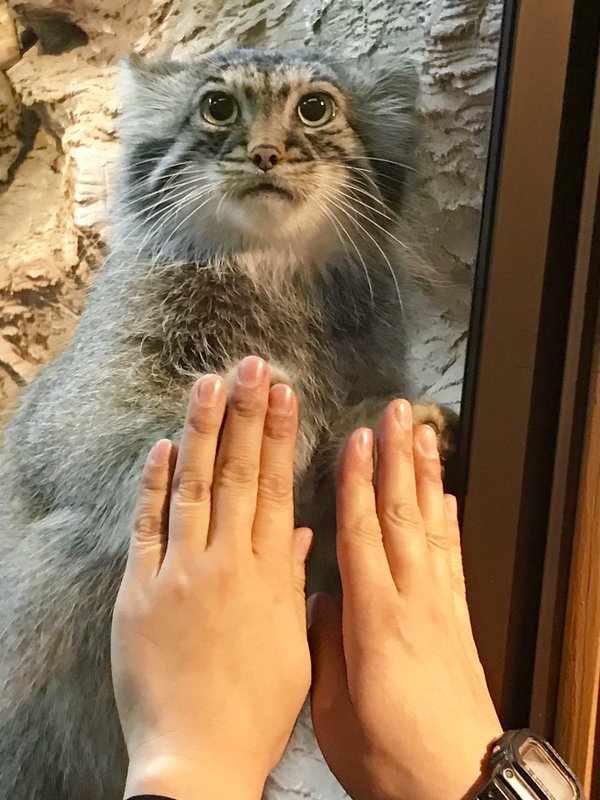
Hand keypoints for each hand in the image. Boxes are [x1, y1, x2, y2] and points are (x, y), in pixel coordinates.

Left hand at [111, 357, 311, 799]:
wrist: (199, 757)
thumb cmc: (255, 708)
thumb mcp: (292, 643)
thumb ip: (293, 580)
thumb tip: (302, 531)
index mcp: (270, 575)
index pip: (278, 488)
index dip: (280, 437)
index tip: (286, 395)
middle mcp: (228, 563)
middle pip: (240, 475)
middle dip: (247, 415)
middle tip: (253, 367)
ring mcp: (181, 573)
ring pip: (196, 487)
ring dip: (203, 432)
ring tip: (210, 384)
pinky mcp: (141, 591)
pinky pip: (149, 526)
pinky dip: (155, 485)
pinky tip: (164, 447)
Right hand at [308, 401, 501, 799]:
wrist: (461, 787)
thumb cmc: (391, 757)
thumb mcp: (334, 711)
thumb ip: (328, 645)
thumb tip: (322, 598)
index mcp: (375, 621)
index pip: (363, 533)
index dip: (357, 483)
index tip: (356, 440)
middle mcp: (413, 602)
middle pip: (404, 514)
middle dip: (399, 458)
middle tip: (398, 413)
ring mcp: (441, 607)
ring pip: (432, 525)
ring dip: (428, 475)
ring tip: (426, 435)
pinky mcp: (459, 621)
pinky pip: (454, 557)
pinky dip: (451, 521)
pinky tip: (449, 496)